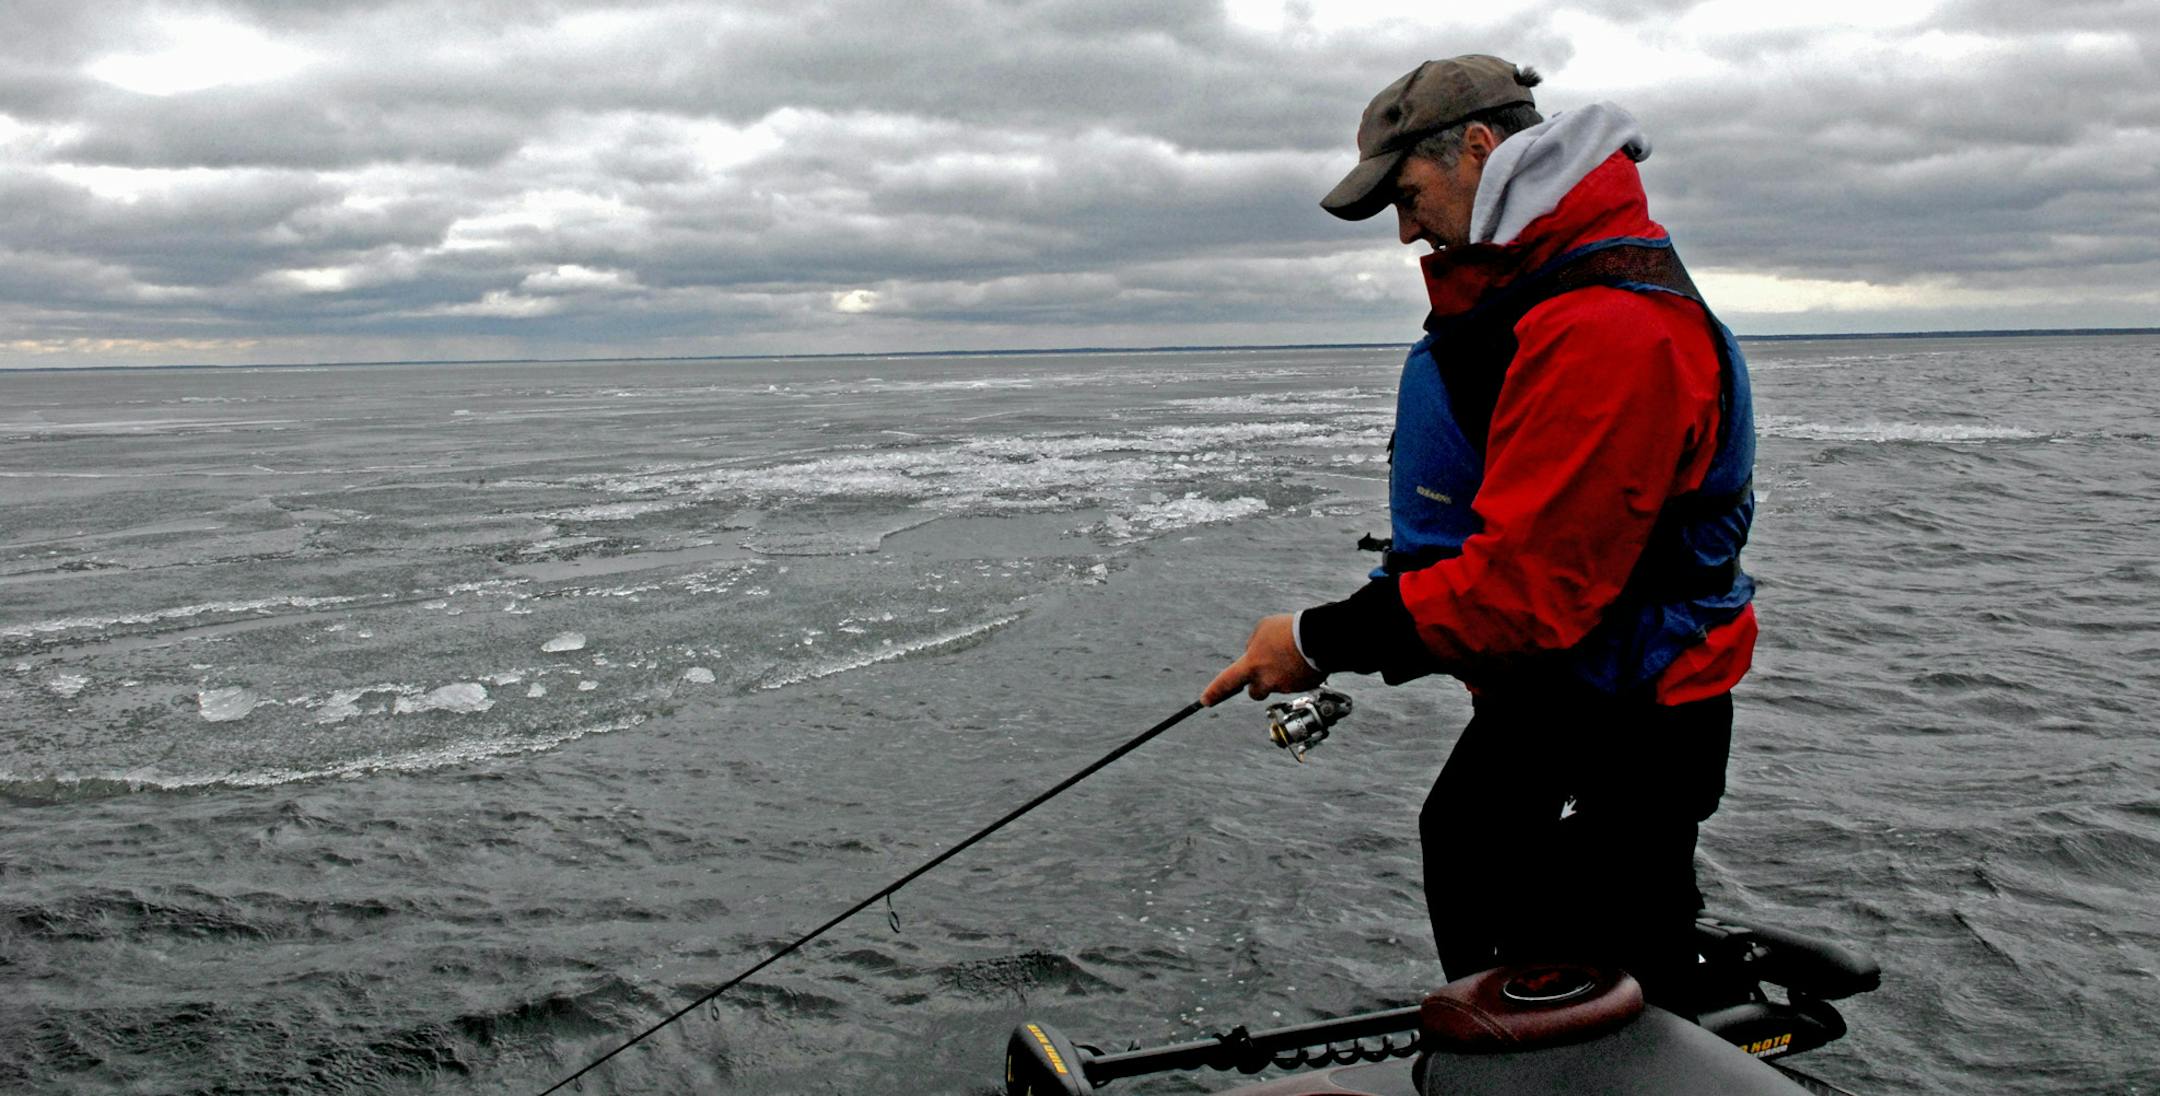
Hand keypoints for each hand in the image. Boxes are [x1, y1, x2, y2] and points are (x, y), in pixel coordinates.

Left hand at [1202, 613, 1324, 705]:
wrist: (1319, 638)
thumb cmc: (1287, 631)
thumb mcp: (1262, 629)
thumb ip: (1253, 644)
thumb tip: (1254, 652)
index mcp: (1251, 666)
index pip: (1226, 682)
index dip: (1214, 692)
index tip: (1205, 700)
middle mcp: (1266, 681)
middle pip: (1255, 692)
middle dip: (1258, 684)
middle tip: (1265, 670)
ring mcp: (1286, 687)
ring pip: (1278, 685)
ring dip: (1281, 673)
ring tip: (1291, 654)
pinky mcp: (1302, 688)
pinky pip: (1295, 682)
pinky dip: (1296, 672)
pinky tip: (1303, 658)